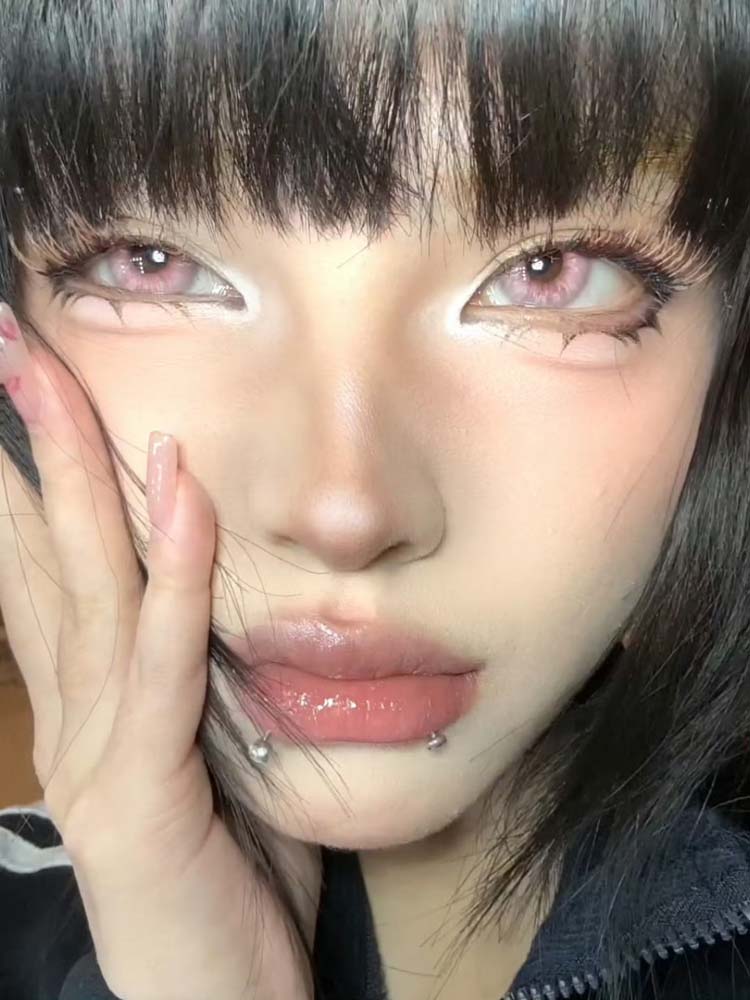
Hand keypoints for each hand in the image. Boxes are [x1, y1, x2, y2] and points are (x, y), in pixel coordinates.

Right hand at [0, 307, 319, 999]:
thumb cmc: (227, 882)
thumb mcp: (218, 763)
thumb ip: (208, 683)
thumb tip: (222, 607)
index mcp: (95, 705)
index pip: (54, 571)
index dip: (38, 480)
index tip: (34, 396)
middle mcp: (76, 715)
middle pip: (51, 556)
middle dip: (35, 448)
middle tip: (16, 348)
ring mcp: (96, 754)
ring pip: (89, 588)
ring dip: (83, 479)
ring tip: (64, 382)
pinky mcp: (140, 792)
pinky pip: (158, 661)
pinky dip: (172, 572)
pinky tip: (176, 491)